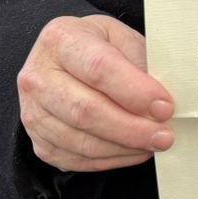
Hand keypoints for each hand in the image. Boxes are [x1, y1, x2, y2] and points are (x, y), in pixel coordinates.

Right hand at [18, 13, 176, 172]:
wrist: (64, 61)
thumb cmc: (97, 47)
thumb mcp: (121, 39)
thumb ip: (140, 65)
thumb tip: (162, 104)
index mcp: (60, 39)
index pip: (98, 69)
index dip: (134, 92)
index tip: (164, 107)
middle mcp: (38, 76)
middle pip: (86, 110)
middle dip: (132, 128)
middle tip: (164, 134)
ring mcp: (32, 112)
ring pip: (81, 140)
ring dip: (124, 147)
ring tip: (153, 142)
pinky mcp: (40, 142)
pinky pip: (77, 159)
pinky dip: (111, 159)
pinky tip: (133, 150)